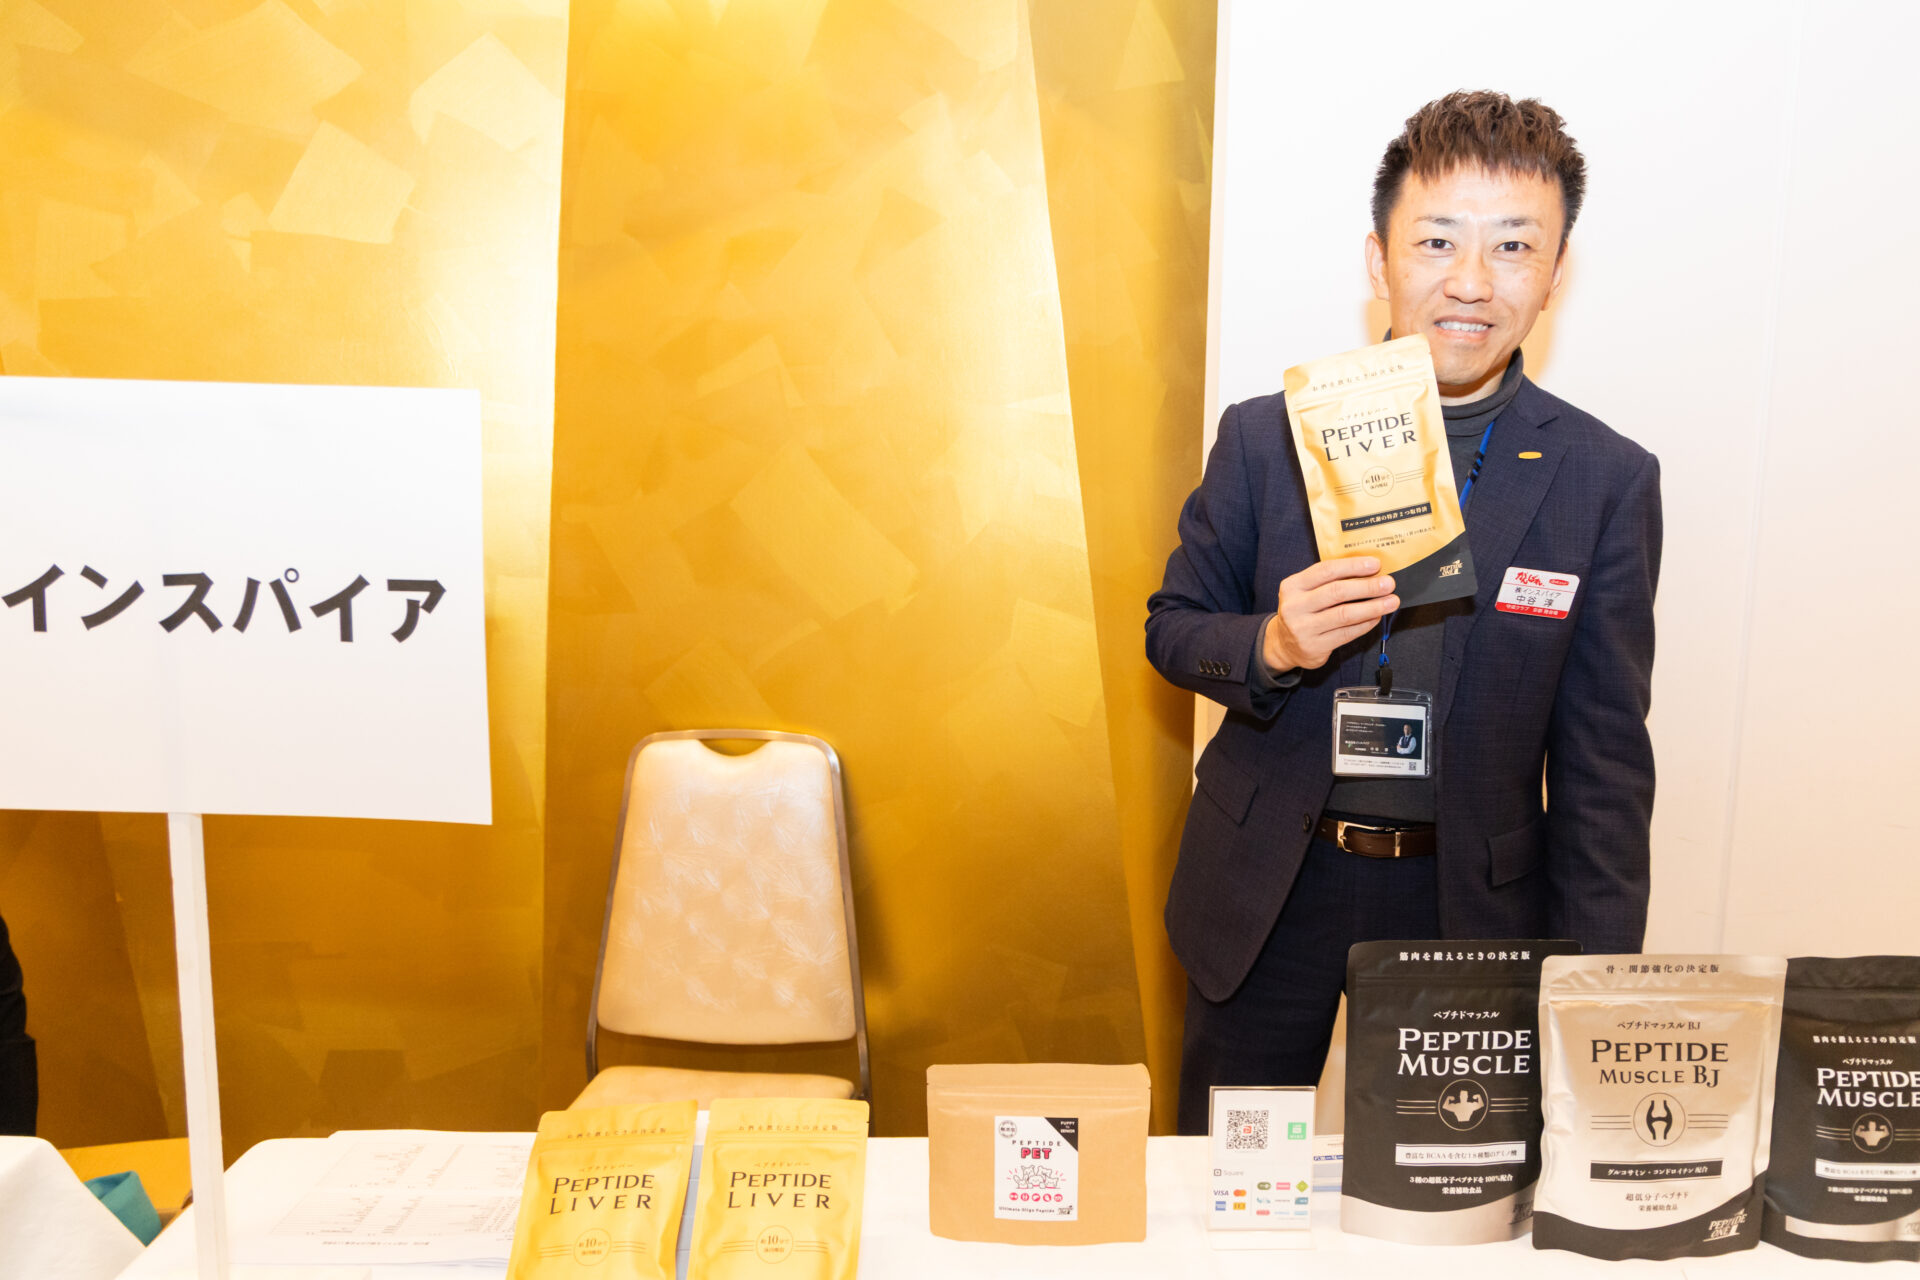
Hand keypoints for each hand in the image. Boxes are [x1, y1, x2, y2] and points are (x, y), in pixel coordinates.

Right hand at [1263, 557, 1397, 672]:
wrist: (1284, 644)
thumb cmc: (1303, 611)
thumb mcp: (1306, 591)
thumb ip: (1330, 581)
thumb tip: (1369, 572)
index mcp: (1292, 586)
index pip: (1326, 570)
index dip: (1353, 566)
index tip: (1375, 564)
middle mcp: (1294, 606)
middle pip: (1337, 592)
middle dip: (1367, 586)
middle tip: (1388, 584)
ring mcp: (1303, 628)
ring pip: (1344, 615)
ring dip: (1372, 607)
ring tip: (1391, 602)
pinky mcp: (1314, 647)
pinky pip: (1346, 634)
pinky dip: (1365, 624)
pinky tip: (1376, 617)